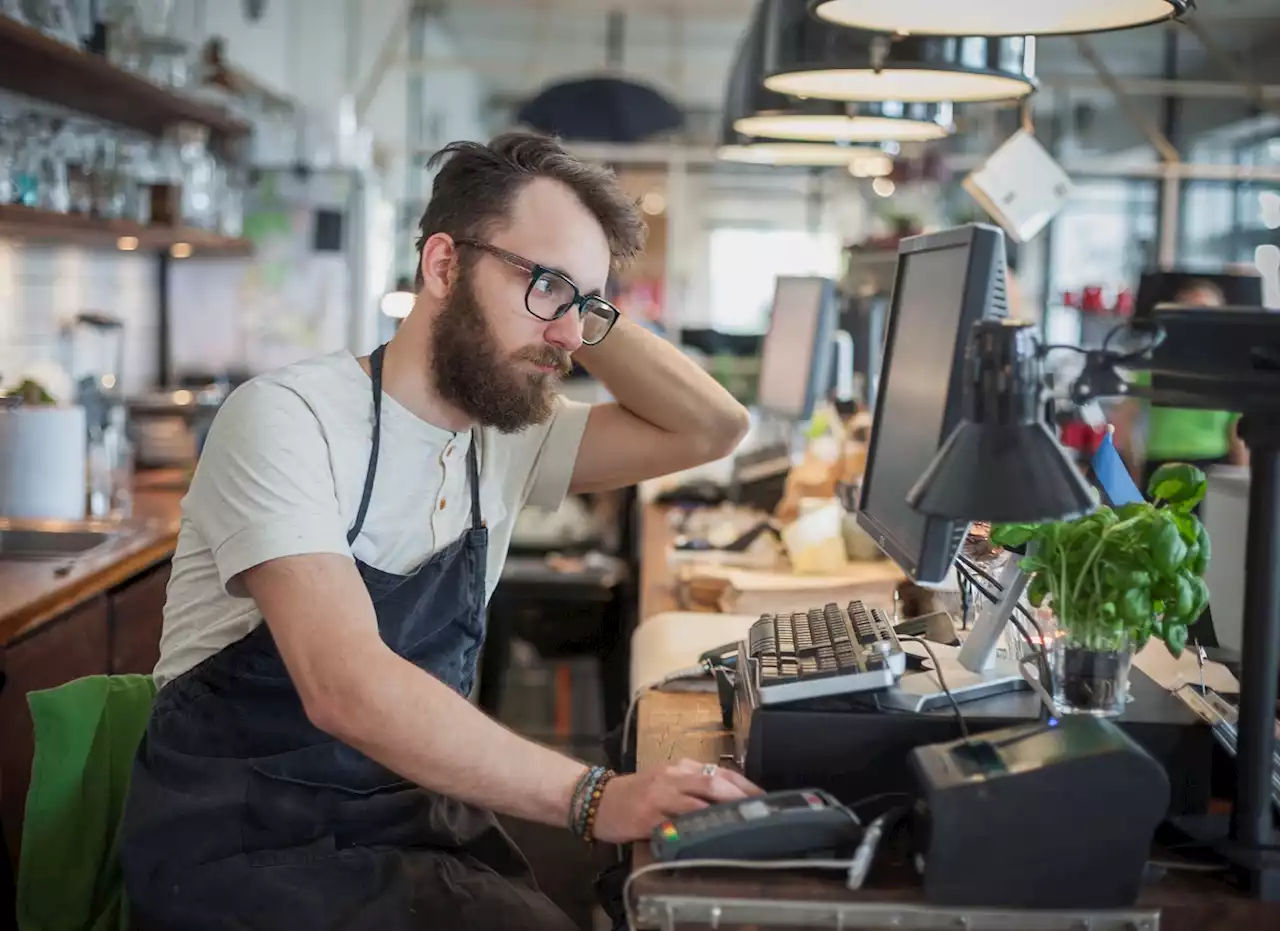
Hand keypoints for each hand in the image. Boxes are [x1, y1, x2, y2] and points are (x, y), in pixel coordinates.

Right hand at [590, 760, 763, 843]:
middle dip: (739, 798)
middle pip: (713, 783)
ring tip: (743, 826)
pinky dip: (694, 831)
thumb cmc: (638, 793)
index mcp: (681, 767)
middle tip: (760, 813)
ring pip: (698, 803)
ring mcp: (660, 797)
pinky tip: (708, 840)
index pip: (720, 772)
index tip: (765, 799)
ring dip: (722, 815)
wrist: (599, 800)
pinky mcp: (648, 818)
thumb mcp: (669, 781)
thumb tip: (732, 800)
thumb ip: (694, 786)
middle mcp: (673, 777)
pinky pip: (676, 825)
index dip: (745, 785)